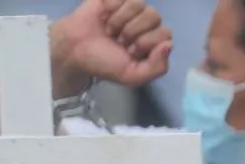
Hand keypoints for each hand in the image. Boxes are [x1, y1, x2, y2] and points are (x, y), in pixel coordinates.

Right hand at [50, 0, 171, 90]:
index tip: (130, 52)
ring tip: (110, 30)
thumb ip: (157, 68)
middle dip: (132, 31)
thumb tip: (169, 45)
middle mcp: (146, 23)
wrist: (75, 49)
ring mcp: (132, 8)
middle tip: (119, 41)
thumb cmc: (104, 62)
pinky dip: (110, 7)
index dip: (146, 42)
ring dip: (120, 20)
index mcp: (153, 42)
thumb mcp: (132, 76)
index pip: (165, 33)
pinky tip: (103, 16)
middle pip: (154, 16)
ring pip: (138, 3)